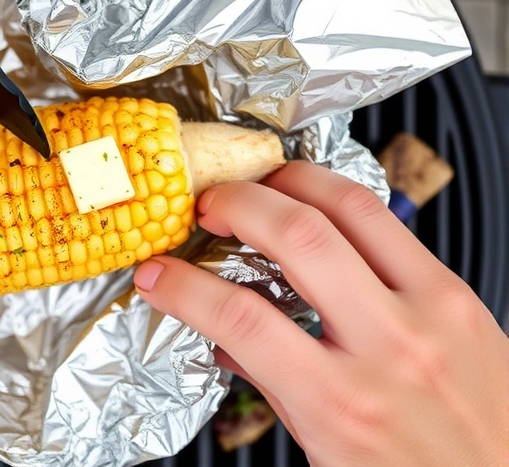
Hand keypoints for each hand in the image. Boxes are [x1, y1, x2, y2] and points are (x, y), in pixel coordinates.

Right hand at [133, 161, 507, 466]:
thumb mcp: (324, 453)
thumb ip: (276, 386)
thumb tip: (228, 338)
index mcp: (340, 404)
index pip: (241, 319)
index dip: (183, 285)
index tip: (157, 273)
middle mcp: (390, 349)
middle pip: (299, 237)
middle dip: (237, 204)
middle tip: (209, 206)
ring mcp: (435, 314)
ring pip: (354, 208)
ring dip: (292, 182)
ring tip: (260, 185)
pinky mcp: (463, 297)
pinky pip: (395, 227)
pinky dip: (343, 205)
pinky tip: (320, 208)